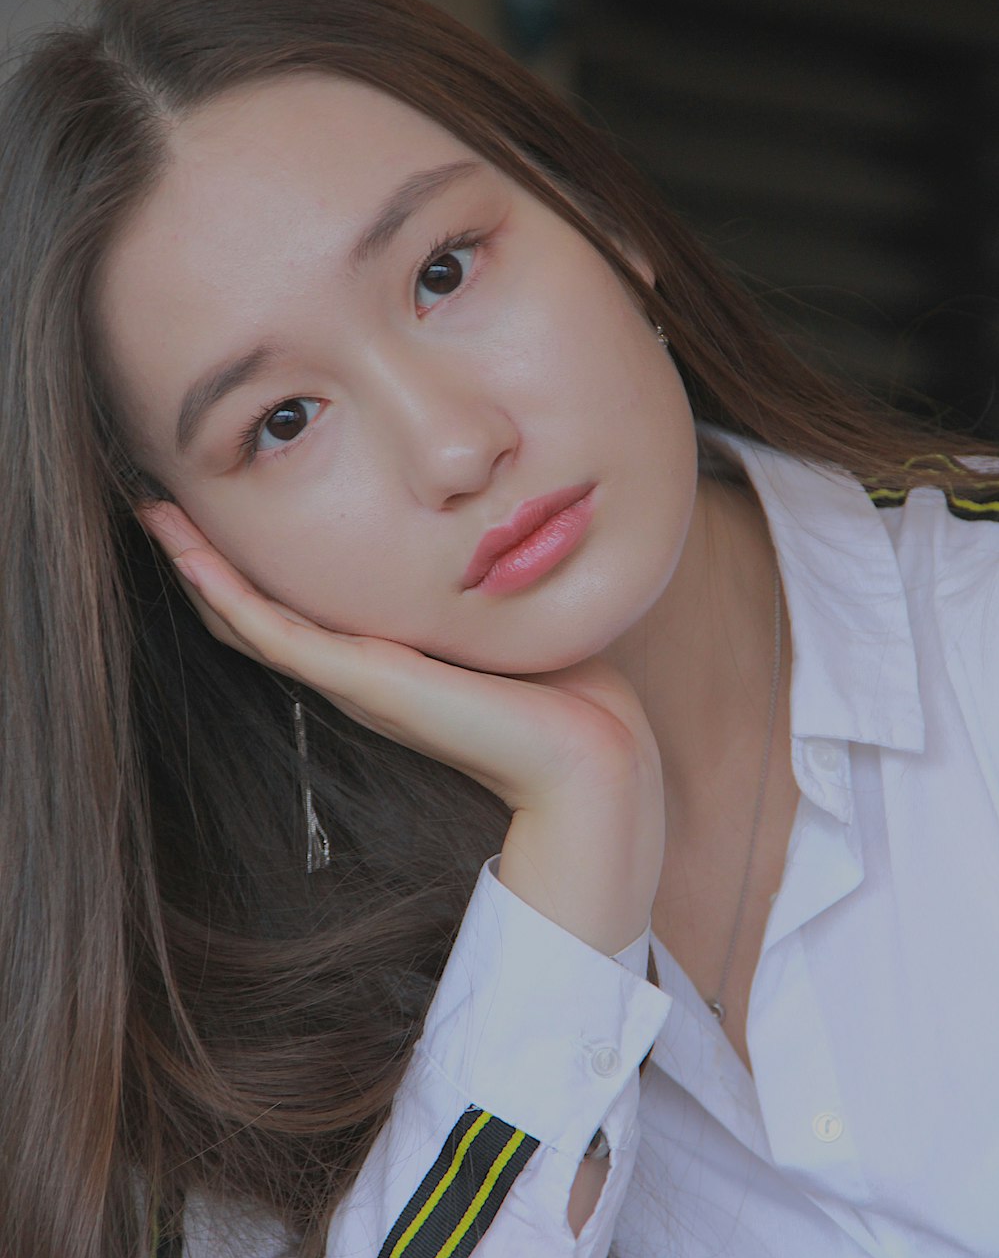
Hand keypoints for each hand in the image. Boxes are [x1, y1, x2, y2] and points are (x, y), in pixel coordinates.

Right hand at [141, 503, 664, 953]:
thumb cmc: (560, 692)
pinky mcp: (363, 682)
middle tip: (154, 498)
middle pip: (252, 608)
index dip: (244, 557)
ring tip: (152, 512)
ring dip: (194, 565)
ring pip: (246, 617)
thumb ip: (476, 585)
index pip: (292, 602)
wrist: (586, 760)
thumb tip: (494, 532)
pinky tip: (187, 553)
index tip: (214, 500)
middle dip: (202, 554)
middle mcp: (352, 670)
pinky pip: (272, 632)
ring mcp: (350, 679)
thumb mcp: (501, 618)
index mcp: (378, 657)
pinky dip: (225, 591)